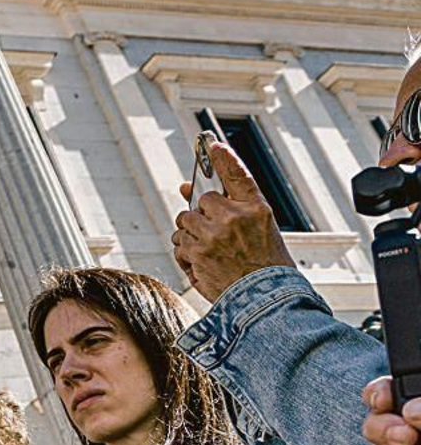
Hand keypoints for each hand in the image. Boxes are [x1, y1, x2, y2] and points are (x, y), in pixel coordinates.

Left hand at [171, 140, 294, 301]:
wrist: (265, 300)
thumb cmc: (263, 266)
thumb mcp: (259, 230)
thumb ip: (227, 206)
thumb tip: (183, 186)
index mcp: (257, 208)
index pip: (238, 175)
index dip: (224, 158)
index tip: (211, 144)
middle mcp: (235, 217)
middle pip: (201, 201)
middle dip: (202, 216)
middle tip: (216, 235)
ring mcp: (215, 234)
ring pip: (185, 221)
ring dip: (191, 235)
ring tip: (212, 252)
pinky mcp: (198, 252)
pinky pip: (178, 243)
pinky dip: (185, 254)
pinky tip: (204, 264)